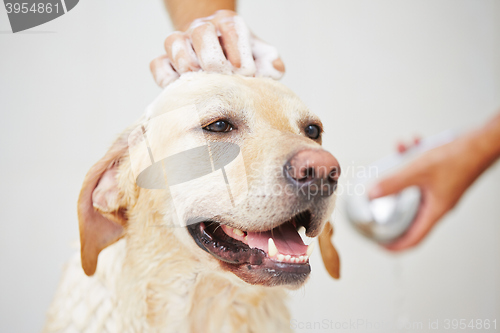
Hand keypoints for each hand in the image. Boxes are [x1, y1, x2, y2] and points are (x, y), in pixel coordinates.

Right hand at [150, 10, 284, 87]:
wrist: (223, 64)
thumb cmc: (245, 63)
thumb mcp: (264, 61)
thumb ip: (272, 65)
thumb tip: (269, 72)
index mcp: (228, 22)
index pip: (230, 27)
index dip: (239, 55)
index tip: (246, 75)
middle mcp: (202, 26)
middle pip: (201, 32)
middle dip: (215, 62)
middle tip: (224, 79)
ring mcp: (180, 41)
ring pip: (174, 43)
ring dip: (190, 68)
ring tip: (205, 83)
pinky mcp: (165, 60)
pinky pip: (158, 65)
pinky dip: (169, 79)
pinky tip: (185, 89)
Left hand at [369, 129, 498, 250]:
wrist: (481, 142)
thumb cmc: (460, 158)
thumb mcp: (419, 171)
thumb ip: (394, 183)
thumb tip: (373, 194)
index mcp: (435, 211)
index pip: (413, 239)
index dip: (395, 245)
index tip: (379, 244)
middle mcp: (437, 204)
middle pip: (409, 214)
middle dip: (390, 204)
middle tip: (374, 204)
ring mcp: (439, 191)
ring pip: (412, 187)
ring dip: (401, 172)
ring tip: (396, 154)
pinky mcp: (440, 177)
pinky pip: (419, 172)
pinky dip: (411, 159)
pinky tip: (408, 144)